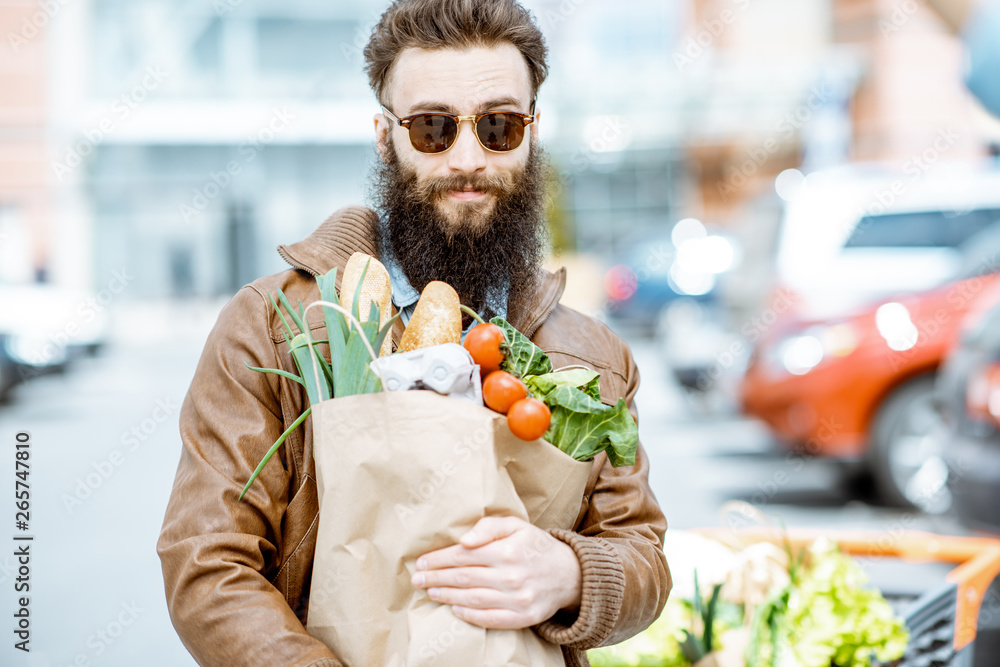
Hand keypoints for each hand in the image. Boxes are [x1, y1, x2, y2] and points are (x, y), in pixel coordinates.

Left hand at [411, 516, 581, 629]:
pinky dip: (469, 616)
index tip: (422, 561)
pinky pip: (490, 619)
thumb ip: (489, 527)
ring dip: (447, 597)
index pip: (464, 555)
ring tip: (430, 592)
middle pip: (464, 578)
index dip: (440, 559)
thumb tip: (464, 540)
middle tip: (417, 579)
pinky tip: (454, 609)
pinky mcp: (523, 617)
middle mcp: (512, 576)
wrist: (569, 574)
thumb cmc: (535, 546)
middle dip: (436, 578)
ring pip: (472, 599)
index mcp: (508, 550)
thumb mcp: (516, 525)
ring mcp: (518, 599)